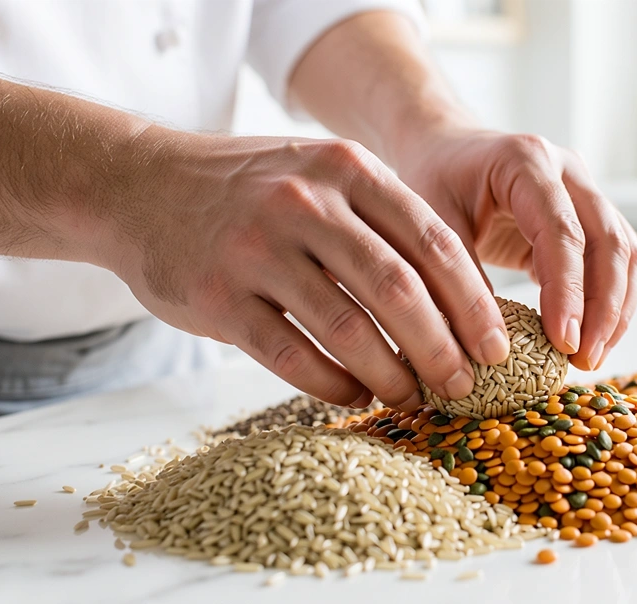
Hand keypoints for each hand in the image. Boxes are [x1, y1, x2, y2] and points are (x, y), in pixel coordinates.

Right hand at [98, 128, 510, 408]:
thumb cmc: (252, 190)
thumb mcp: (322, 175)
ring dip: (391, 376)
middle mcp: (305, 204)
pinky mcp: (216, 297)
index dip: (473, 303)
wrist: (138, 185)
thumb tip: (460, 302)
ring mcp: (257, 250)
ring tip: (412, 399)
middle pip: (398, 290)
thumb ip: (384, 222)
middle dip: (443, 349)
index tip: (498, 348)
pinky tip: (354, 397)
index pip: (433, 242)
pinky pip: (290, 356)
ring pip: (348, 330)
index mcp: (346, 170)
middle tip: (465, 386)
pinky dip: (331, 385)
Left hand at [394, 128, 636, 370]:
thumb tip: (489, 345)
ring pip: (626, 253)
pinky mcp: (593, 217)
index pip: (562, 232)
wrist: (448, 150)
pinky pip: (619, 261)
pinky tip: (594, 338)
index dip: (568, 291)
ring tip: (592, 358)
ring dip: (616, 310)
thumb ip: (459, 276)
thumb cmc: (436, 181)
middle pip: (609, 242)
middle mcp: (569, 171)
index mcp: (526, 162)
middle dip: (603, 308)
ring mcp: (588, 191)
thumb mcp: (433, 222)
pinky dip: (612, 302)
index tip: (564, 341)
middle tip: (584, 360)